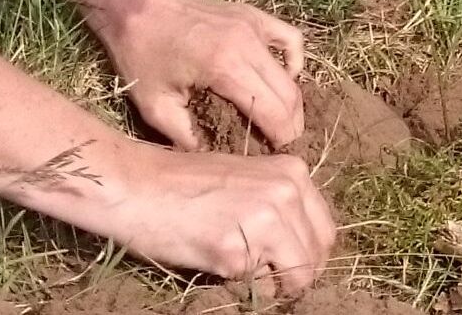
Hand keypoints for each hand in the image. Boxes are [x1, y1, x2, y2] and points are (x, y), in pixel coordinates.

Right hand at [63, 135, 337, 298]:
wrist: (136, 186)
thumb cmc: (183, 184)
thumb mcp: (245, 179)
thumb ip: (278, 203)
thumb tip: (303, 247)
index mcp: (293, 172)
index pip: (325, 231)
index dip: (306, 254)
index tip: (282, 263)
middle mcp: (287, 193)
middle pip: (317, 256)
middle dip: (294, 273)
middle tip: (262, 275)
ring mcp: (266, 221)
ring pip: (298, 278)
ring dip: (272, 284)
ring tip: (238, 267)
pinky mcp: (238, 251)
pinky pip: (260, 289)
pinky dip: (242, 286)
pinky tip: (215, 262)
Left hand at [90, 0, 308, 150]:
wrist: (133, 7)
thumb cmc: (140, 56)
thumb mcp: (155, 107)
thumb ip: (187, 139)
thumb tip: (212, 161)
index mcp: (225, 67)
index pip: (273, 111)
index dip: (281, 139)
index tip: (277, 158)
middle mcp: (248, 43)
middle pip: (289, 94)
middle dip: (290, 126)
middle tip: (279, 147)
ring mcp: (253, 24)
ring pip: (291, 71)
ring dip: (291, 100)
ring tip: (281, 121)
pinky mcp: (252, 15)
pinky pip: (290, 38)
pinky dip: (293, 61)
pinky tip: (283, 77)